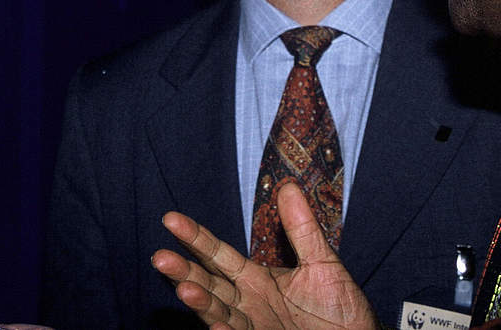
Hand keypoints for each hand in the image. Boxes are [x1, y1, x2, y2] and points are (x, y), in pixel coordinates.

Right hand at [152, 180, 376, 329]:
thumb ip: (302, 229)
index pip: (218, 254)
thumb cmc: (341, 308)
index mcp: (256, 280)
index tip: (170, 219)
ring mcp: (253, 327)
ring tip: (184, 289)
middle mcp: (248, 304)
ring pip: (218, 313)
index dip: (195, 237)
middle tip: (159, 257)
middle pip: (208, 284)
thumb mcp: (322, 263)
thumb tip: (288, 185)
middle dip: (183, 271)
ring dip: (200, 303)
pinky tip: (217, 325)